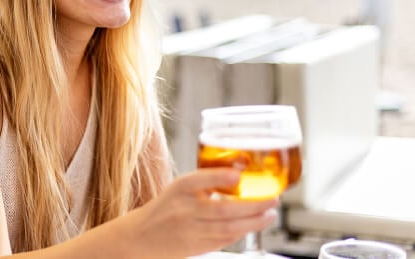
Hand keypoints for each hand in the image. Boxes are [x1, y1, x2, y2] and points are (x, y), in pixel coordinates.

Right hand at [126, 168, 277, 257]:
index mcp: (180, 188)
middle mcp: (184, 209)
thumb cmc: (167, 207)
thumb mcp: (181, 188)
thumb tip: (241, 169)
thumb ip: (208, 180)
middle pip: (224, 209)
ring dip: (253, 222)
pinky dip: (240, 233)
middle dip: (253, 206)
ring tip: (269, 215)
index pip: (201, 180)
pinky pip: (223, 239)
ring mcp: (190, 230)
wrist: (141, 235)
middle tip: (273, 200)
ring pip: (228, 227)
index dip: (220, 177)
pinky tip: (252, 226)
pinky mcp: (195, 246)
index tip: (239, 174)